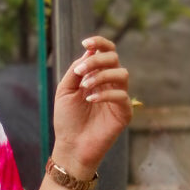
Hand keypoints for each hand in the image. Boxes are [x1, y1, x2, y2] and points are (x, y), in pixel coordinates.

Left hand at [52, 35, 132, 174]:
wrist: (71, 146)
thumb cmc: (67, 120)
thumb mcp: (65, 90)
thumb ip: (76, 70)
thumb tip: (89, 50)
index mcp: (97, 75)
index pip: (106, 52)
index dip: (99, 43)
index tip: (86, 43)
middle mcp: (110, 83)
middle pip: (114, 59)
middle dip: (96, 60)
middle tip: (80, 73)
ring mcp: (118, 97)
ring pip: (122, 73)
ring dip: (101, 76)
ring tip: (85, 87)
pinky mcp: (124, 113)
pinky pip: (122, 96)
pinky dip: (106, 94)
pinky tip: (91, 99)